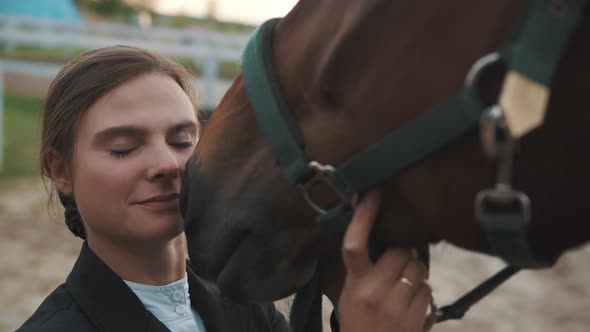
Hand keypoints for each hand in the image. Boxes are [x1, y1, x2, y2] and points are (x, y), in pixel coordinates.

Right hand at [337, 191, 431, 331]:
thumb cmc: (358, 324)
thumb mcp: (350, 296)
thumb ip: (365, 271)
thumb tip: (391, 245)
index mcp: (354, 284)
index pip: (354, 245)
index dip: (363, 218)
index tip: (372, 195)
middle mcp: (373, 293)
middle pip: (401, 253)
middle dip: (405, 255)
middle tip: (399, 267)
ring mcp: (396, 307)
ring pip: (419, 270)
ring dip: (416, 276)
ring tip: (405, 290)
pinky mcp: (415, 320)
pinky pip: (429, 291)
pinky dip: (424, 295)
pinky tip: (412, 306)